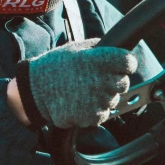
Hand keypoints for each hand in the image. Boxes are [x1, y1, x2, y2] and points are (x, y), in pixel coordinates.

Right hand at [14, 39, 136, 128]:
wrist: (36, 90)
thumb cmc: (56, 66)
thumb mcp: (77, 48)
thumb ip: (100, 48)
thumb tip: (118, 48)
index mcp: (99, 59)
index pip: (128, 61)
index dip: (125, 63)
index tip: (119, 64)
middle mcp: (101, 79)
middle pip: (124, 83)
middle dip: (114, 81)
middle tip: (97, 79)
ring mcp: (98, 99)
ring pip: (114, 100)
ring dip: (104, 97)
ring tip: (85, 91)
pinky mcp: (92, 116)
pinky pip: (104, 114)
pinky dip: (95, 110)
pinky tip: (82, 102)